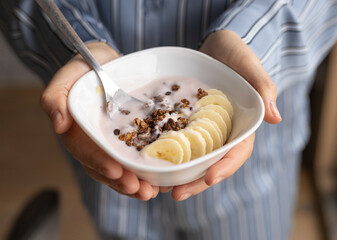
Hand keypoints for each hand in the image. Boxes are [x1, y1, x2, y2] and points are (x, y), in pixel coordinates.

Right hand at [40, 42, 158, 200]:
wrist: (107, 62)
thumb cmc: (86, 68)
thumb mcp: (68, 75)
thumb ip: (55, 97)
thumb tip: (58, 124)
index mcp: (79, 132)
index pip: (86, 152)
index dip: (99, 163)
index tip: (115, 171)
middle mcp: (97, 142)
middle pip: (106, 168)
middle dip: (123, 182)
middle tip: (141, 190)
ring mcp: (116, 142)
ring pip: (124, 169)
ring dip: (138, 183)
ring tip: (153, 190)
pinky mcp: (134, 137)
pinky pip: (140, 158)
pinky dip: (150, 170)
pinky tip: (164, 178)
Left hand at [169, 30, 281, 200]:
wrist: (214, 44)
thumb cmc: (235, 51)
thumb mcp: (248, 64)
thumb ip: (263, 87)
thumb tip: (275, 118)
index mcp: (242, 123)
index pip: (237, 151)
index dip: (225, 167)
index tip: (209, 178)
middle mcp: (223, 131)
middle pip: (213, 163)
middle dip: (197, 181)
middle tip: (176, 194)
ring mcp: (204, 129)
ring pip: (194, 158)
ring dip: (180, 176)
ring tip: (162, 189)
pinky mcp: (187, 122)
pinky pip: (178, 142)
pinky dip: (169, 156)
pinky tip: (155, 166)